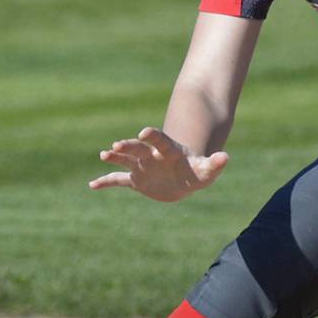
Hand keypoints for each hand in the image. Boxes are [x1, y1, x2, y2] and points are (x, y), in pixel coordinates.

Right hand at [89, 127, 228, 202]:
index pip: (160, 141)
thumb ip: (214, 164)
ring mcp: (142, 167)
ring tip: (104, 155)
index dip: (153, 136)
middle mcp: (152, 156)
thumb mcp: (207, 170)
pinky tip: (92, 186)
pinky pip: (118, 181)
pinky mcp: (136, 180)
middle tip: (116, 145)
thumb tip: (225, 158)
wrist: (185, 179)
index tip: (143, 132)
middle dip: (128, 146)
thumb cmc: (197, 171)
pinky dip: (106, 182)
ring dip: (115, 158)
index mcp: (169, 151)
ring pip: (126, 161)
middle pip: (138, 149)